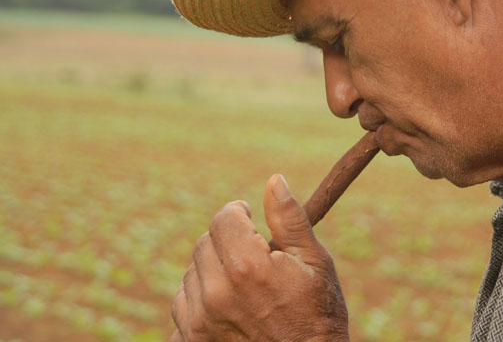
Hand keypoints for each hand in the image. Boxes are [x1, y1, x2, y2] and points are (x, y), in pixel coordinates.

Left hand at [170, 174, 348, 341]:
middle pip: (204, 243)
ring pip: (191, 275)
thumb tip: (274, 180)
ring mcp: (199, 323)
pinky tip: (227, 310)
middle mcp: (216, 295)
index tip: (249, 218)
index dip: (238, 212)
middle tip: (254, 257)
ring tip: (244, 287)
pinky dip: (199, 303)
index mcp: (247, 268)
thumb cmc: (318, 316)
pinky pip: (181, 308)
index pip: (223, 218)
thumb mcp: (315, 263)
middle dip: (227, 242)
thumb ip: (290, 220)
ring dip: (212, 272)